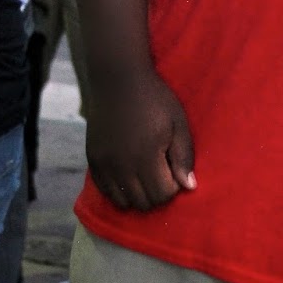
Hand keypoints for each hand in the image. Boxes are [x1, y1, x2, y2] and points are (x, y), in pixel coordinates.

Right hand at [86, 67, 196, 211]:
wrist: (118, 79)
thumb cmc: (155, 99)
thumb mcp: (178, 123)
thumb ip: (183, 156)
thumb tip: (189, 187)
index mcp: (146, 156)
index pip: (162, 195)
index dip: (174, 186)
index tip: (175, 168)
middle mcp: (122, 166)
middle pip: (143, 203)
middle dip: (157, 193)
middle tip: (162, 171)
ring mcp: (104, 165)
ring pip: (123, 202)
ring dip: (138, 194)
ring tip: (146, 173)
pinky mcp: (93, 160)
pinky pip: (106, 191)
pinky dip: (119, 190)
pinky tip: (129, 172)